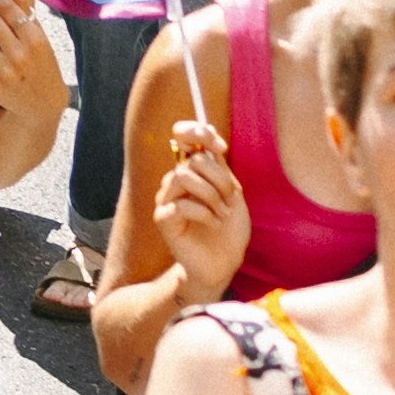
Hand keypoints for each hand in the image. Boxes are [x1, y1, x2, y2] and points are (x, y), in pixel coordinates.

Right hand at [151, 115, 249, 300]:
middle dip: (219, 178)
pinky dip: (205, 213)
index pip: (183, 135)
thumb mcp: (231, 192)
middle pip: (192, 158)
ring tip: (223, 213)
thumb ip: (219, 166)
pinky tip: (214, 224)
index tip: (222, 148)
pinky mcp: (163, 218)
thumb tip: (210, 138)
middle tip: (231, 199)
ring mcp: (166, 198)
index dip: (198, 132)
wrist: (223, 263)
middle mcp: (175, 180)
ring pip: (182, 176)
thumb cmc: (229, 229)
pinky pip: (181, 204)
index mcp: (192, 169)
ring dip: (211, 195)